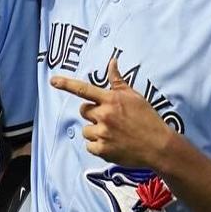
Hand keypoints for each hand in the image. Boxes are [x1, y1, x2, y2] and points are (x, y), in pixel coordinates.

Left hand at [50, 57, 172, 168]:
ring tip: (113, 133)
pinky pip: (89, 145)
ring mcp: (102, 133)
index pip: (84, 89)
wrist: (158, 146)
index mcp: (111, 100)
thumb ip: (118, 81)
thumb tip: (112, 61)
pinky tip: (112, 144)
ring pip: (86, 129)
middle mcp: (104, 115)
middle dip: (92, 113)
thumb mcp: (134, 96)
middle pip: (83, 110)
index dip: (66, 84)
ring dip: (95, 131)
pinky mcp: (102, 150)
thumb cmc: (147, 118)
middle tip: (109, 118)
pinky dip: (97, 146)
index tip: (53, 81)